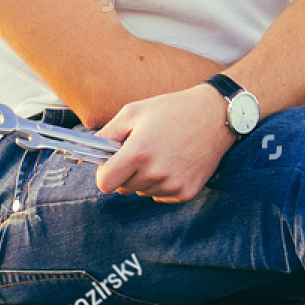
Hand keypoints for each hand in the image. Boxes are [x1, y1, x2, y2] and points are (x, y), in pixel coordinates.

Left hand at [95, 85, 236, 201]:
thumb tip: (88, 152)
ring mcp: (172, 185)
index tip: (110, 163)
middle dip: (125, 172)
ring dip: (144, 177)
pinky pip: (160, 194)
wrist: (216, 115)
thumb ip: (106, 134)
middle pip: (123, 188)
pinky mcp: (186, 192)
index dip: (104, 173)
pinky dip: (161, 183)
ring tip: (160, 153)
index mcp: (138, 153)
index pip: (105, 183)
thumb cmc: (172, 109)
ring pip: (142, 191)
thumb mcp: (133, 112)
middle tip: (140, 151)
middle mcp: (155, 173)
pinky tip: (173, 162)